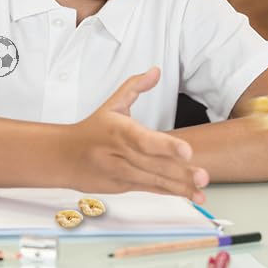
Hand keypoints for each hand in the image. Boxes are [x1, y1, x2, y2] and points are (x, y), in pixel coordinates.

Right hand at [65, 67, 208, 201]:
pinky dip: (171, 193)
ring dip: (180, 186)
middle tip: (203, 175)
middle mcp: (120, 154)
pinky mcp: (123, 186)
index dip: (166, 146)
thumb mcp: (112, 104)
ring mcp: (121, 173)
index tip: (186, 151)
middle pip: (153, 164)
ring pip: (153, 180)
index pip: (144, 140)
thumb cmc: (92, 129)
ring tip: (201, 190)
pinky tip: (191, 196)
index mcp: (118, 131)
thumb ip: (135, 87)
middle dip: (180, 172)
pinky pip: (150, 189)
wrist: (63, 157)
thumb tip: (155, 71)